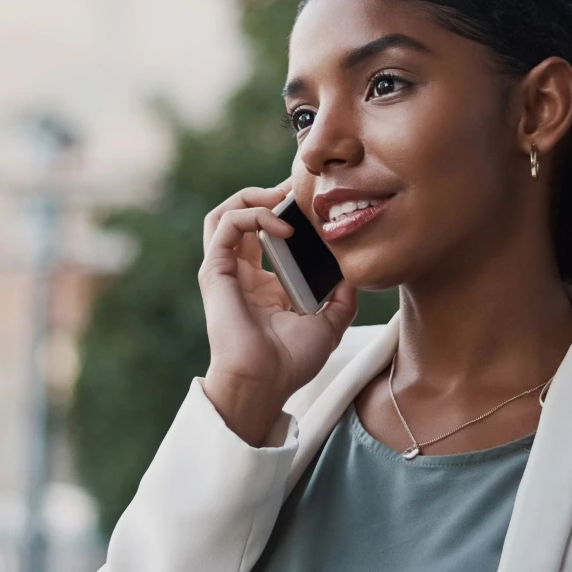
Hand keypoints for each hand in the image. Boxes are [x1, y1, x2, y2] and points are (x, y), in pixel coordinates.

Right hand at [198, 177, 357, 440]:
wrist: (265, 384)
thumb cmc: (290, 363)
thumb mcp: (328, 325)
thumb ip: (341, 299)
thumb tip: (356, 275)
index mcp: (264, 284)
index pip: (268, 234)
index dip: (287, 212)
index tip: (314, 203)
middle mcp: (242, 274)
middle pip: (244, 216)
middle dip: (269, 194)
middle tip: (298, 187)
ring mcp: (225, 271)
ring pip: (225, 214)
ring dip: (253, 197)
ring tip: (282, 196)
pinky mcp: (215, 271)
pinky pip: (226, 225)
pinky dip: (253, 215)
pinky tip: (283, 225)